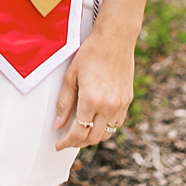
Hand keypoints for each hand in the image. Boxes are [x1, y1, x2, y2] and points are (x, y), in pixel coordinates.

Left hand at [53, 31, 134, 150]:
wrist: (115, 39)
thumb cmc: (90, 54)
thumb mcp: (70, 77)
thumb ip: (64, 103)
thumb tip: (58, 125)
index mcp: (92, 100)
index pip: (78, 132)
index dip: (67, 142)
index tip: (59, 145)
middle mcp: (109, 106)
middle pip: (93, 138)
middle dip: (78, 143)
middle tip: (66, 141)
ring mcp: (121, 104)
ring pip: (107, 133)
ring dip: (93, 136)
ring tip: (80, 132)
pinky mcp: (128, 100)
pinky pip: (116, 123)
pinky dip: (105, 127)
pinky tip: (95, 121)